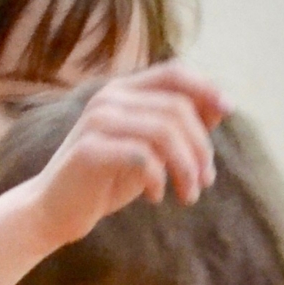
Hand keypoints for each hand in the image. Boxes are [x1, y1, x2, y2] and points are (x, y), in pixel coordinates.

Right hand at [29, 63, 227, 250]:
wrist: (54, 211)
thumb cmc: (106, 181)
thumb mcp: (149, 151)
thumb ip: (178, 128)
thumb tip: (219, 106)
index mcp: (124, 92)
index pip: (174, 73)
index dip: (205, 87)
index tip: (229, 110)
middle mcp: (110, 98)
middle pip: (177, 108)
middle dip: (201, 148)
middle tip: (205, 181)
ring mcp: (98, 122)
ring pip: (165, 132)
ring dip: (186, 168)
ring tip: (189, 195)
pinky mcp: (90, 150)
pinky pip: (142, 157)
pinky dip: (158, 180)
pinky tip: (155, 196)